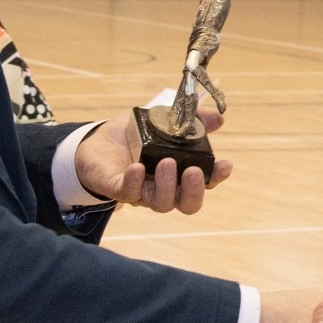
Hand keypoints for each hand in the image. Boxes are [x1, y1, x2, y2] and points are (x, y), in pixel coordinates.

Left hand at [75, 105, 232, 211]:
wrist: (97, 140)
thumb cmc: (135, 134)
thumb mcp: (164, 120)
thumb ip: (191, 120)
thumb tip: (218, 118)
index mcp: (179, 174)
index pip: (204, 183)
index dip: (216, 177)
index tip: (225, 165)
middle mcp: (164, 188)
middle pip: (187, 204)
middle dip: (194, 191)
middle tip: (192, 171)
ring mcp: (141, 191)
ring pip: (161, 203)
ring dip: (167, 186)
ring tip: (165, 162)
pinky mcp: (118, 189)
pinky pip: (129, 193)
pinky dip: (135, 181)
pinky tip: (137, 167)